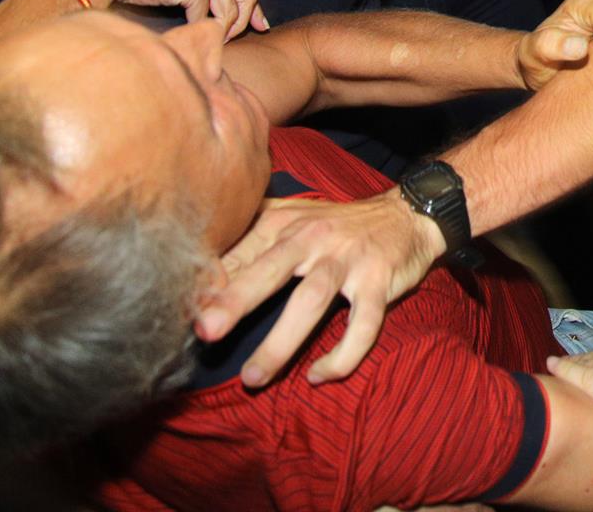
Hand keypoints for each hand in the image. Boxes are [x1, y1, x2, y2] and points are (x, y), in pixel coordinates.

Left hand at [195, 190, 445, 385]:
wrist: (408, 216)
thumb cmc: (339, 225)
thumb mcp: (293, 218)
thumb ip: (249, 237)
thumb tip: (200, 269)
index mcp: (285, 223)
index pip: (241, 253)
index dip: (212, 285)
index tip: (184, 314)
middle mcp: (314, 238)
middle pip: (272, 268)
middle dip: (238, 298)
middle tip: (206, 331)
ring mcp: (349, 260)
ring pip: (312, 300)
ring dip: (282, 341)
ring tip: (253, 377)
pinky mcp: (379, 282)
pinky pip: (363, 325)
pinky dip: (342, 355)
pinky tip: (319, 376)